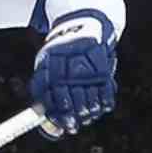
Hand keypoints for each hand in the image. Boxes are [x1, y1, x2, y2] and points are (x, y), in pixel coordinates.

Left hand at [30, 14, 115, 136]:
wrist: (81, 26)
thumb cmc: (59, 55)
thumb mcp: (45, 67)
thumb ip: (44, 93)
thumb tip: (47, 124)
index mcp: (51, 69)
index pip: (53, 99)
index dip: (58, 116)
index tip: (61, 125)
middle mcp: (70, 70)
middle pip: (73, 102)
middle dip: (74, 118)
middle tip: (74, 126)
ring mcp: (88, 69)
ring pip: (91, 100)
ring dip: (89, 113)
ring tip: (87, 117)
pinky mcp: (104, 68)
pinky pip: (106, 92)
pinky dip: (105, 103)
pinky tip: (101, 107)